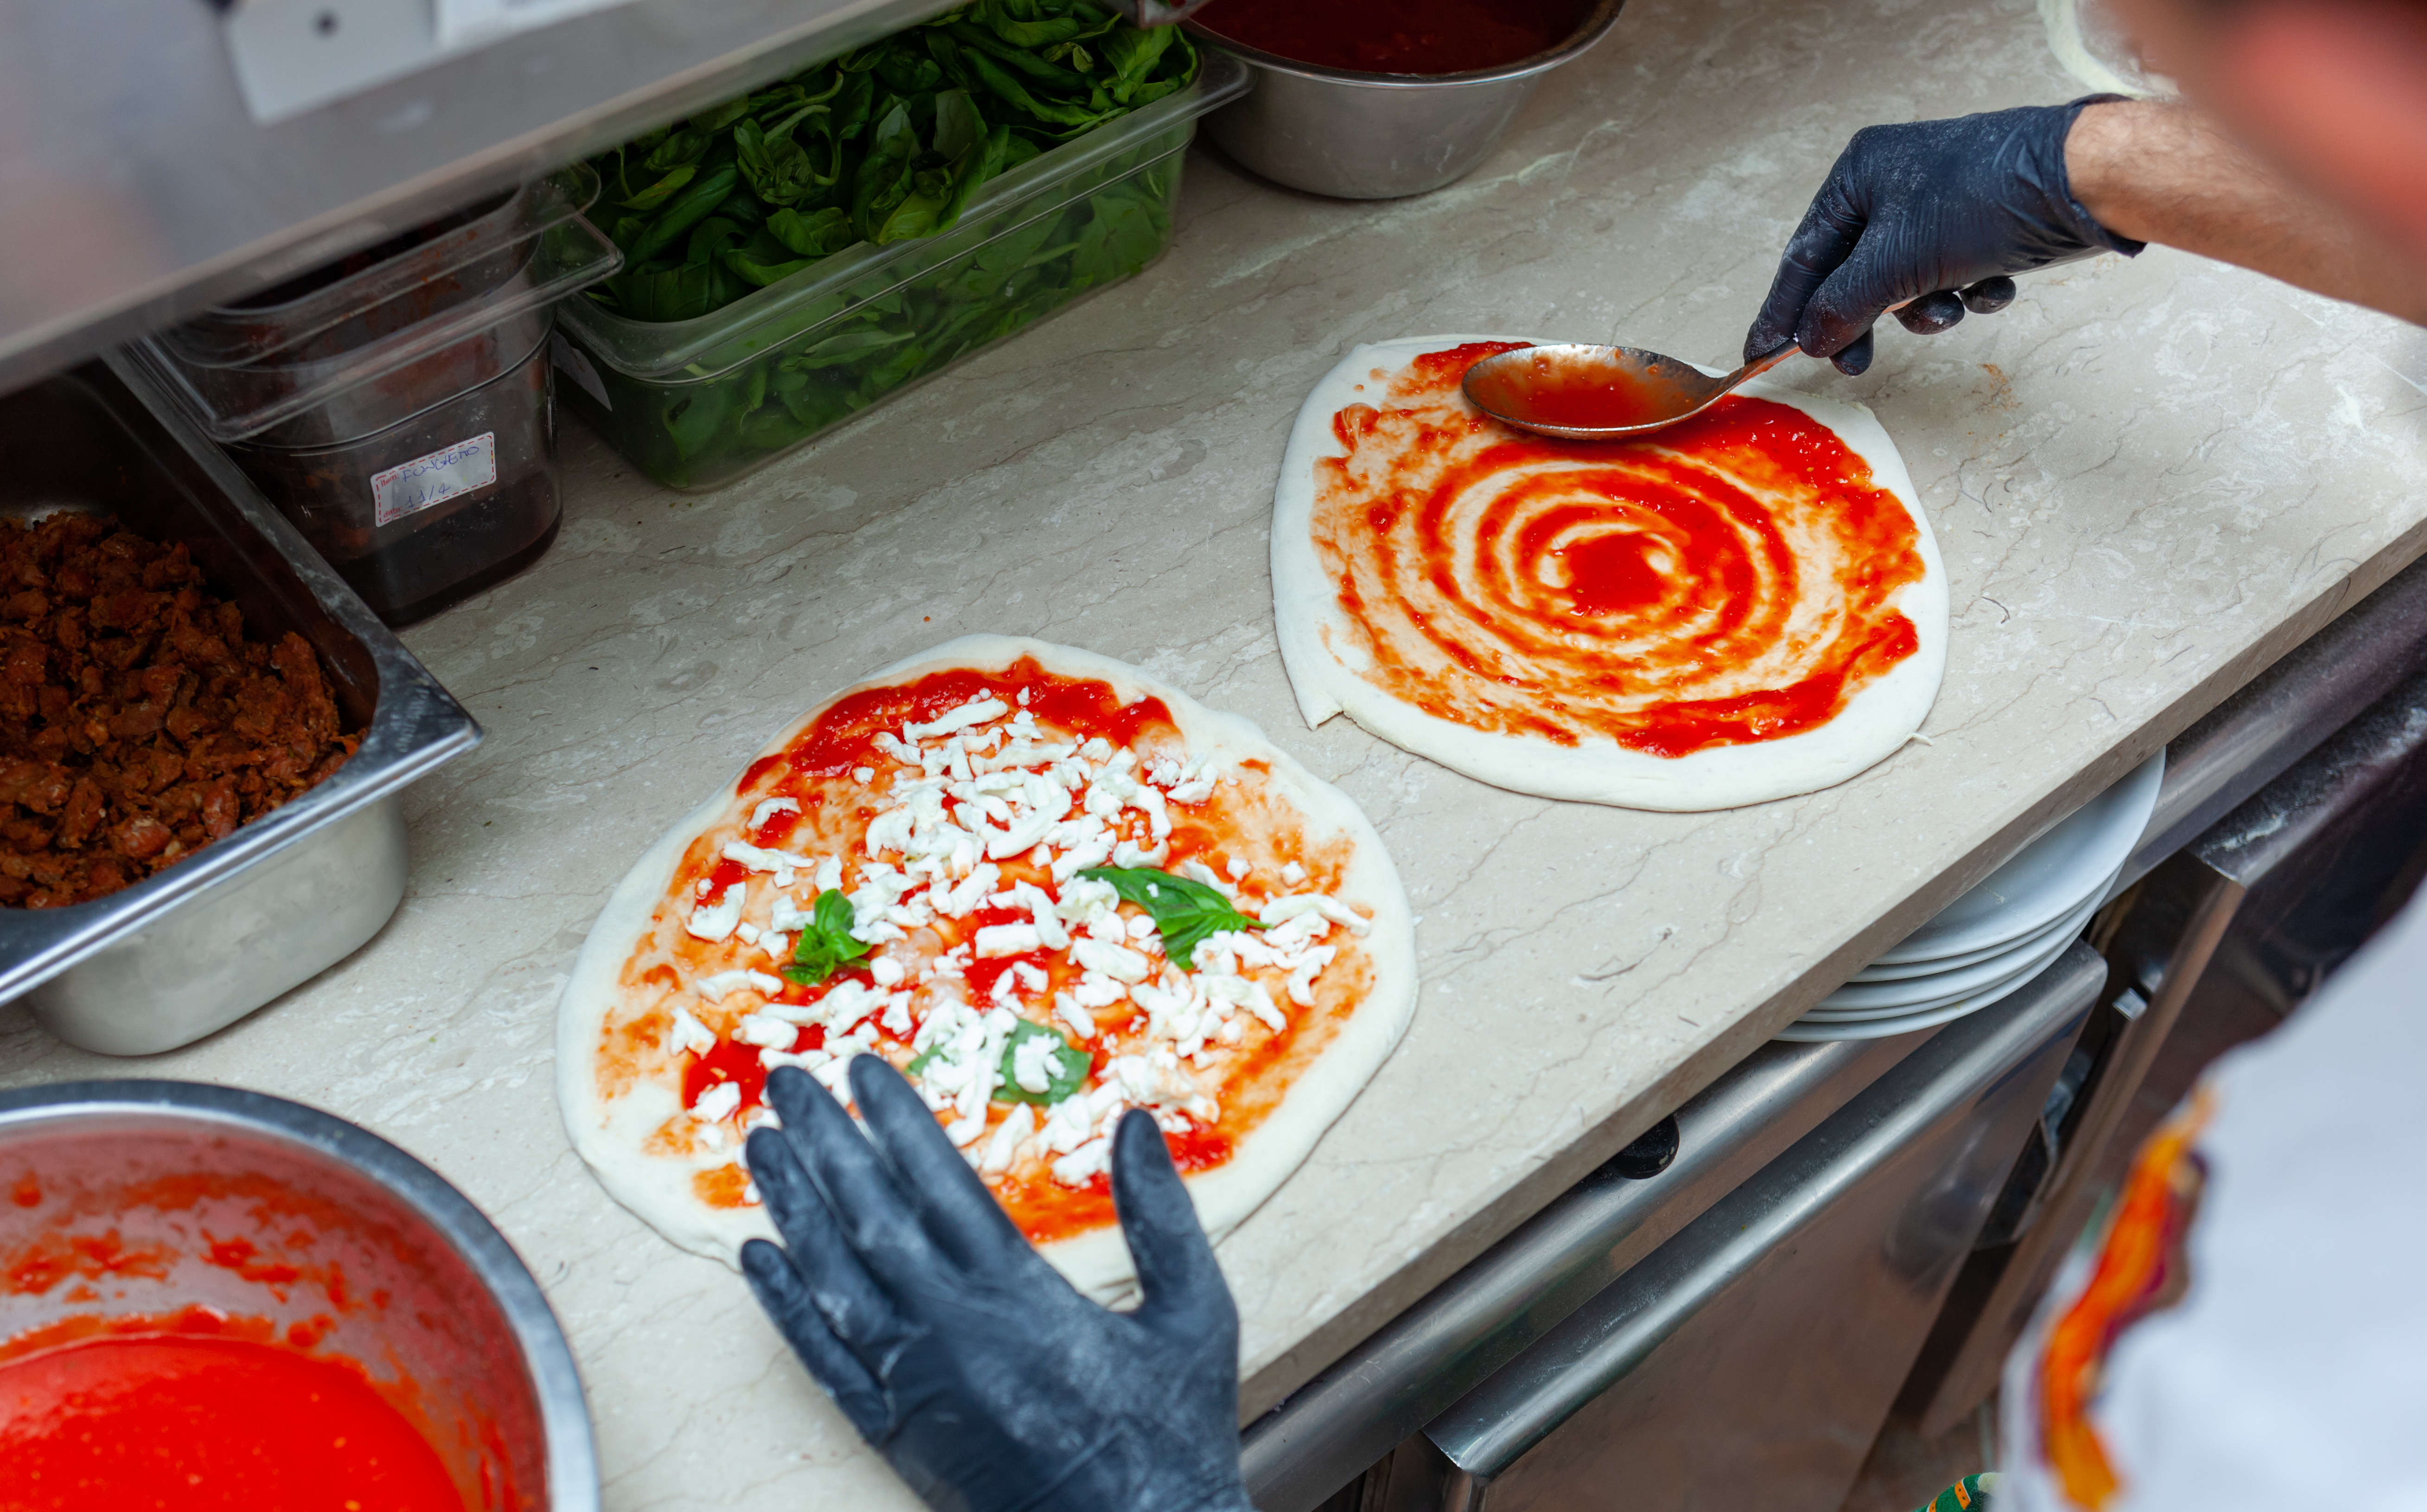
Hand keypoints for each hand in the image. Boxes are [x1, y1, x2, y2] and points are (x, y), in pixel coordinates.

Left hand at [741, 1058, 1255, 1511]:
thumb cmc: (1172, 1433)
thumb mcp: (1196, 1316)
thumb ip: (1163, 1216)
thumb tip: (1136, 1123)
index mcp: (1022, 1297)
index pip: (940, 1183)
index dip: (896, 1120)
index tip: (862, 1067)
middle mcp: (953, 1333)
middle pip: (870, 1217)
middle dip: (825, 1141)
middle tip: (788, 1080)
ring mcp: (916, 1386)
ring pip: (834, 1280)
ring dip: (794, 1207)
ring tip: (761, 1145)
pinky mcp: (895, 1434)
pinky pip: (824, 1360)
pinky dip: (785, 1305)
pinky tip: (758, 1257)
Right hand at [1745, 98, 2143, 375]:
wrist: (2082, 181)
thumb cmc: (1983, 201)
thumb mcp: (1896, 261)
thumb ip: (1841, 305)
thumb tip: (1807, 340)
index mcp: (1860, 175)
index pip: (1805, 255)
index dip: (1783, 310)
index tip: (1762, 355)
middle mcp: (1893, 185)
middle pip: (1853, 274)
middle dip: (1864, 320)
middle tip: (1856, 363)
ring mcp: (1938, 207)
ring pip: (1905, 283)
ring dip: (1925, 309)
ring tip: (1951, 309)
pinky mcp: (1980, 227)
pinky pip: (1951, 276)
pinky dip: (1967, 291)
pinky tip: (1992, 286)